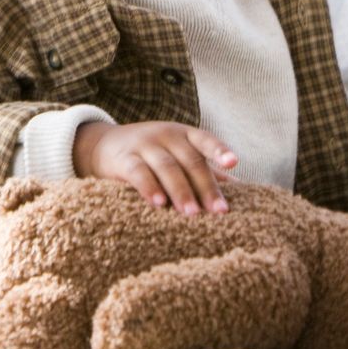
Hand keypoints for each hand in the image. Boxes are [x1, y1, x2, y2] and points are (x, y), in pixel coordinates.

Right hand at [72, 121, 236, 215]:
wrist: (103, 145)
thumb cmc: (152, 154)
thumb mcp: (178, 155)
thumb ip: (206, 169)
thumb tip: (244, 190)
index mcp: (184, 134)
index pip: (205, 140)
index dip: (219, 150)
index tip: (234, 162)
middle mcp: (166, 135)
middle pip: (190, 160)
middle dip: (205, 186)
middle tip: (218, 211)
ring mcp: (143, 144)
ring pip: (167, 167)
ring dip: (181, 191)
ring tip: (192, 213)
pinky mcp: (123, 158)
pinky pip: (138, 172)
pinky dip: (149, 187)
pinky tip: (159, 204)